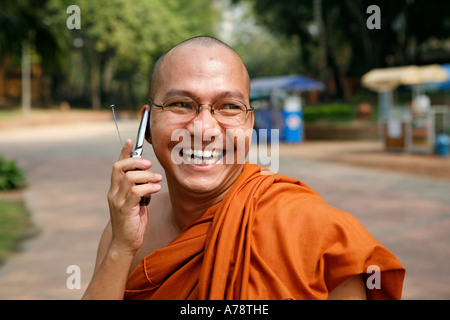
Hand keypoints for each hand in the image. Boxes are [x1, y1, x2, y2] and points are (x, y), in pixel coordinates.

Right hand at [107, 139, 161, 254]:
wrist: (125, 244)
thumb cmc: (132, 222)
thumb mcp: (135, 202)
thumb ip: (138, 189)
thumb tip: (148, 175)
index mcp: (115, 190)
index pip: (117, 166)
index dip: (124, 152)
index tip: (130, 141)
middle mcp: (114, 193)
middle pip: (120, 167)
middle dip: (136, 162)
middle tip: (150, 165)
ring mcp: (118, 201)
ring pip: (130, 178)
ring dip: (147, 176)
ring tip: (158, 180)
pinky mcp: (126, 210)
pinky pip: (137, 192)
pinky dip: (149, 187)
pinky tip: (157, 188)